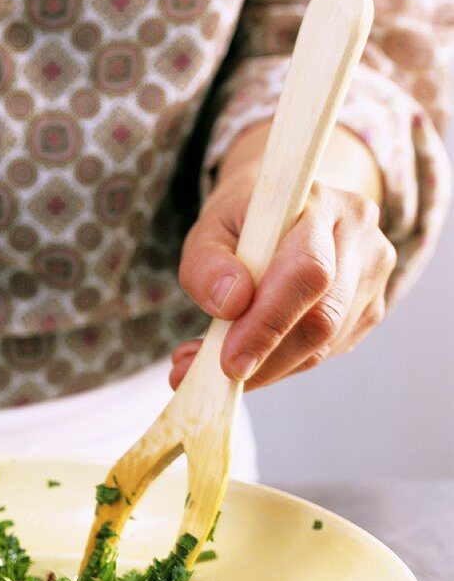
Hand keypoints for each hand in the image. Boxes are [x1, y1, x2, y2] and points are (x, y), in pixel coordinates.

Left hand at [173, 163, 395, 390]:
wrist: (288, 209)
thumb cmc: (243, 224)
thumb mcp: (209, 230)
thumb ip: (208, 265)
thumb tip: (230, 304)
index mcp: (322, 205)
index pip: (307, 271)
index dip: (269, 322)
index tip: (229, 361)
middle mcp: (359, 236)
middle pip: (323, 317)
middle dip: (265, 357)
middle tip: (214, 375)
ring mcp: (373, 274)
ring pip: (324, 345)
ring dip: (268, 367)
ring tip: (220, 364)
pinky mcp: (371, 307)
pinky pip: (327, 352)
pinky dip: (283, 365)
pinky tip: (254, 355)